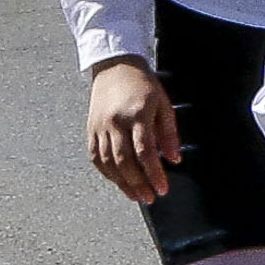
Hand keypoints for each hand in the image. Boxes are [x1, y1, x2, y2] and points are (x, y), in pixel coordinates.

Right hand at [83, 55, 179, 203]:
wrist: (114, 67)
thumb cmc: (143, 85)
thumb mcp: (163, 104)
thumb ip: (169, 133)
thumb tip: (175, 159)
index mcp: (137, 114)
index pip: (145, 151)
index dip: (154, 173)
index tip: (163, 188)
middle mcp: (115, 122)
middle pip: (124, 160)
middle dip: (138, 183)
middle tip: (150, 198)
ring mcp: (99, 126)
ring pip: (107, 162)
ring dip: (122, 183)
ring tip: (136, 196)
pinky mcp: (90, 129)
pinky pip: (95, 157)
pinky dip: (106, 173)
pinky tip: (118, 182)